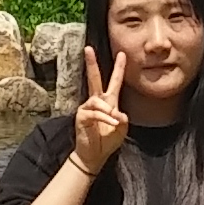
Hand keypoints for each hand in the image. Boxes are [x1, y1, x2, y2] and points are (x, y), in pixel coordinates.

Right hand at [67, 54, 128, 176]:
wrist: (95, 155)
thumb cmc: (107, 141)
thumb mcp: (122, 129)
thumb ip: (123, 119)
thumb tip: (117, 112)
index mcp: (109, 102)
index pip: (114, 81)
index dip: (119, 68)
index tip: (122, 54)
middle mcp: (96, 101)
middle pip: (94, 78)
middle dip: (91, 63)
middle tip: (88, 49)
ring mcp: (87, 108)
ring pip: (98, 101)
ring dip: (108, 111)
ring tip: (114, 122)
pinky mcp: (81, 116)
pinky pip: (94, 113)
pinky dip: (105, 118)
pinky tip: (112, 124)